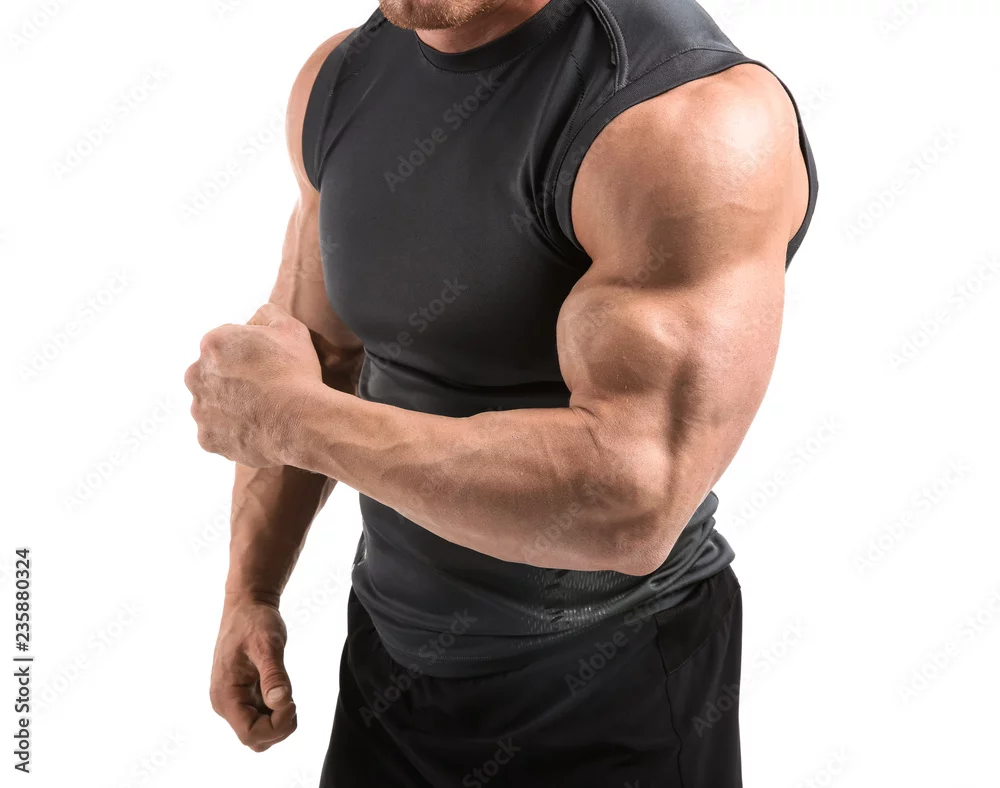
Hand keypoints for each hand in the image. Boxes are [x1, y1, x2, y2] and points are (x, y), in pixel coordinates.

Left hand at [186, 303, 322, 466]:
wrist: (302, 421)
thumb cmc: (297, 372)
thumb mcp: (290, 327)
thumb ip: (267, 313)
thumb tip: (255, 317)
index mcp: (212, 344)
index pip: (226, 345)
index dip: (249, 354)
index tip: (268, 365)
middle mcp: (196, 375)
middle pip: (213, 375)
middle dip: (233, 380)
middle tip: (264, 389)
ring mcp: (199, 410)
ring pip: (214, 405)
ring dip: (232, 406)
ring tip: (264, 412)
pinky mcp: (207, 439)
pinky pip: (219, 433)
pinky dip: (234, 432)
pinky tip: (258, 429)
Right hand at [210, 596, 296, 751]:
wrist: (247, 605)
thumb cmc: (255, 621)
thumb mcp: (268, 644)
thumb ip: (274, 674)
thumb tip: (280, 701)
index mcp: (226, 695)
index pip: (250, 734)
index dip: (276, 726)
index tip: (291, 701)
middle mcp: (225, 704)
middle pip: (255, 739)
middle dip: (279, 727)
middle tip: (292, 699)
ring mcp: (233, 701)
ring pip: (259, 732)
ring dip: (278, 721)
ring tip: (285, 690)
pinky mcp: (243, 696)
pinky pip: (261, 718)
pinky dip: (276, 712)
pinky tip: (281, 688)